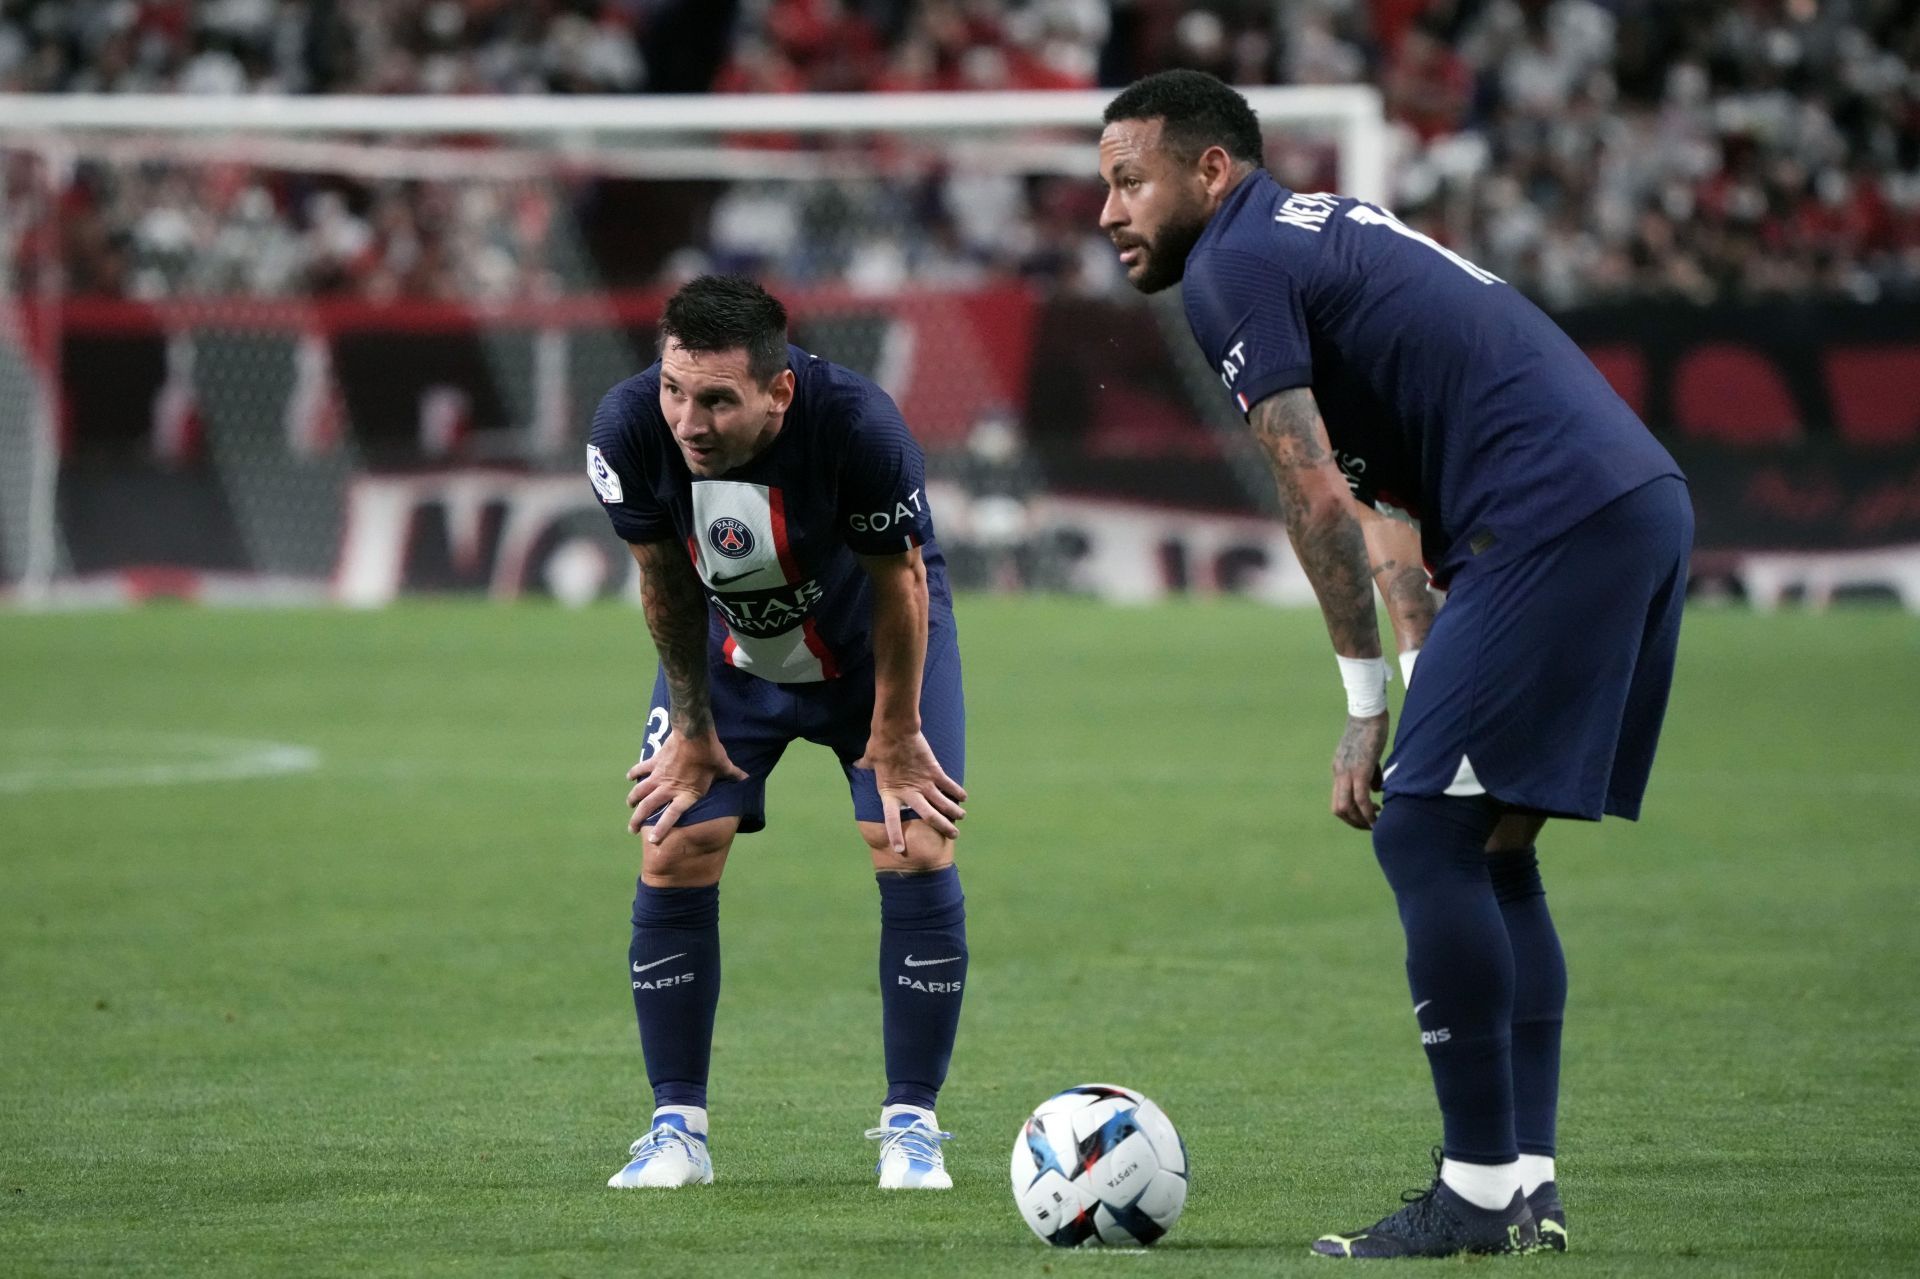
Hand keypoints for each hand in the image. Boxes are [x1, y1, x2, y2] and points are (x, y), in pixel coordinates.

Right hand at [626, 730, 746, 841]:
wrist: (694, 733)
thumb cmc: (710, 753)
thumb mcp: (723, 767)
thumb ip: (733, 775)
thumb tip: (746, 777)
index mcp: (687, 794)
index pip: (671, 816)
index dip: (661, 829)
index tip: (652, 840)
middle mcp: (669, 788)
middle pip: (649, 807)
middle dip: (638, 820)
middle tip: (632, 829)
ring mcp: (659, 776)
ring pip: (641, 791)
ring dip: (634, 800)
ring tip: (630, 806)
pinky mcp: (654, 762)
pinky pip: (641, 770)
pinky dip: (634, 773)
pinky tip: (629, 778)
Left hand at [855, 729, 967, 853]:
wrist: (895, 730)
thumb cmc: (879, 744)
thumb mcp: (869, 759)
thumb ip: (866, 765)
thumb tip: (858, 763)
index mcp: (889, 793)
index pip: (892, 820)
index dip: (895, 835)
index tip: (900, 850)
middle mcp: (909, 792)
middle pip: (929, 816)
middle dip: (943, 827)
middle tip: (954, 836)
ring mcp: (924, 782)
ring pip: (943, 803)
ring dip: (953, 812)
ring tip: (961, 817)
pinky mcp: (934, 771)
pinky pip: (948, 785)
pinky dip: (957, 791)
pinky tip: (963, 797)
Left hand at [1330, 711, 1388, 830]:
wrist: (1368, 713)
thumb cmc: (1370, 730)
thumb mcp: (1367, 755)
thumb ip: (1370, 774)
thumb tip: (1375, 790)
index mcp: (1339, 769)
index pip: (1337, 800)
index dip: (1350, 814)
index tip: (1366, 817)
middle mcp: (1339, 773)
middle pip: (1338, 809)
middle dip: (1354, 822)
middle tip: (1370, 825)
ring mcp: (1347, 772)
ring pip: (1346, 807)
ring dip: (1361, 820)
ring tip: (1375, 823)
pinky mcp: (1360, 769)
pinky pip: (1360, 798)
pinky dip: (1368, 811)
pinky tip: (1377, 815)